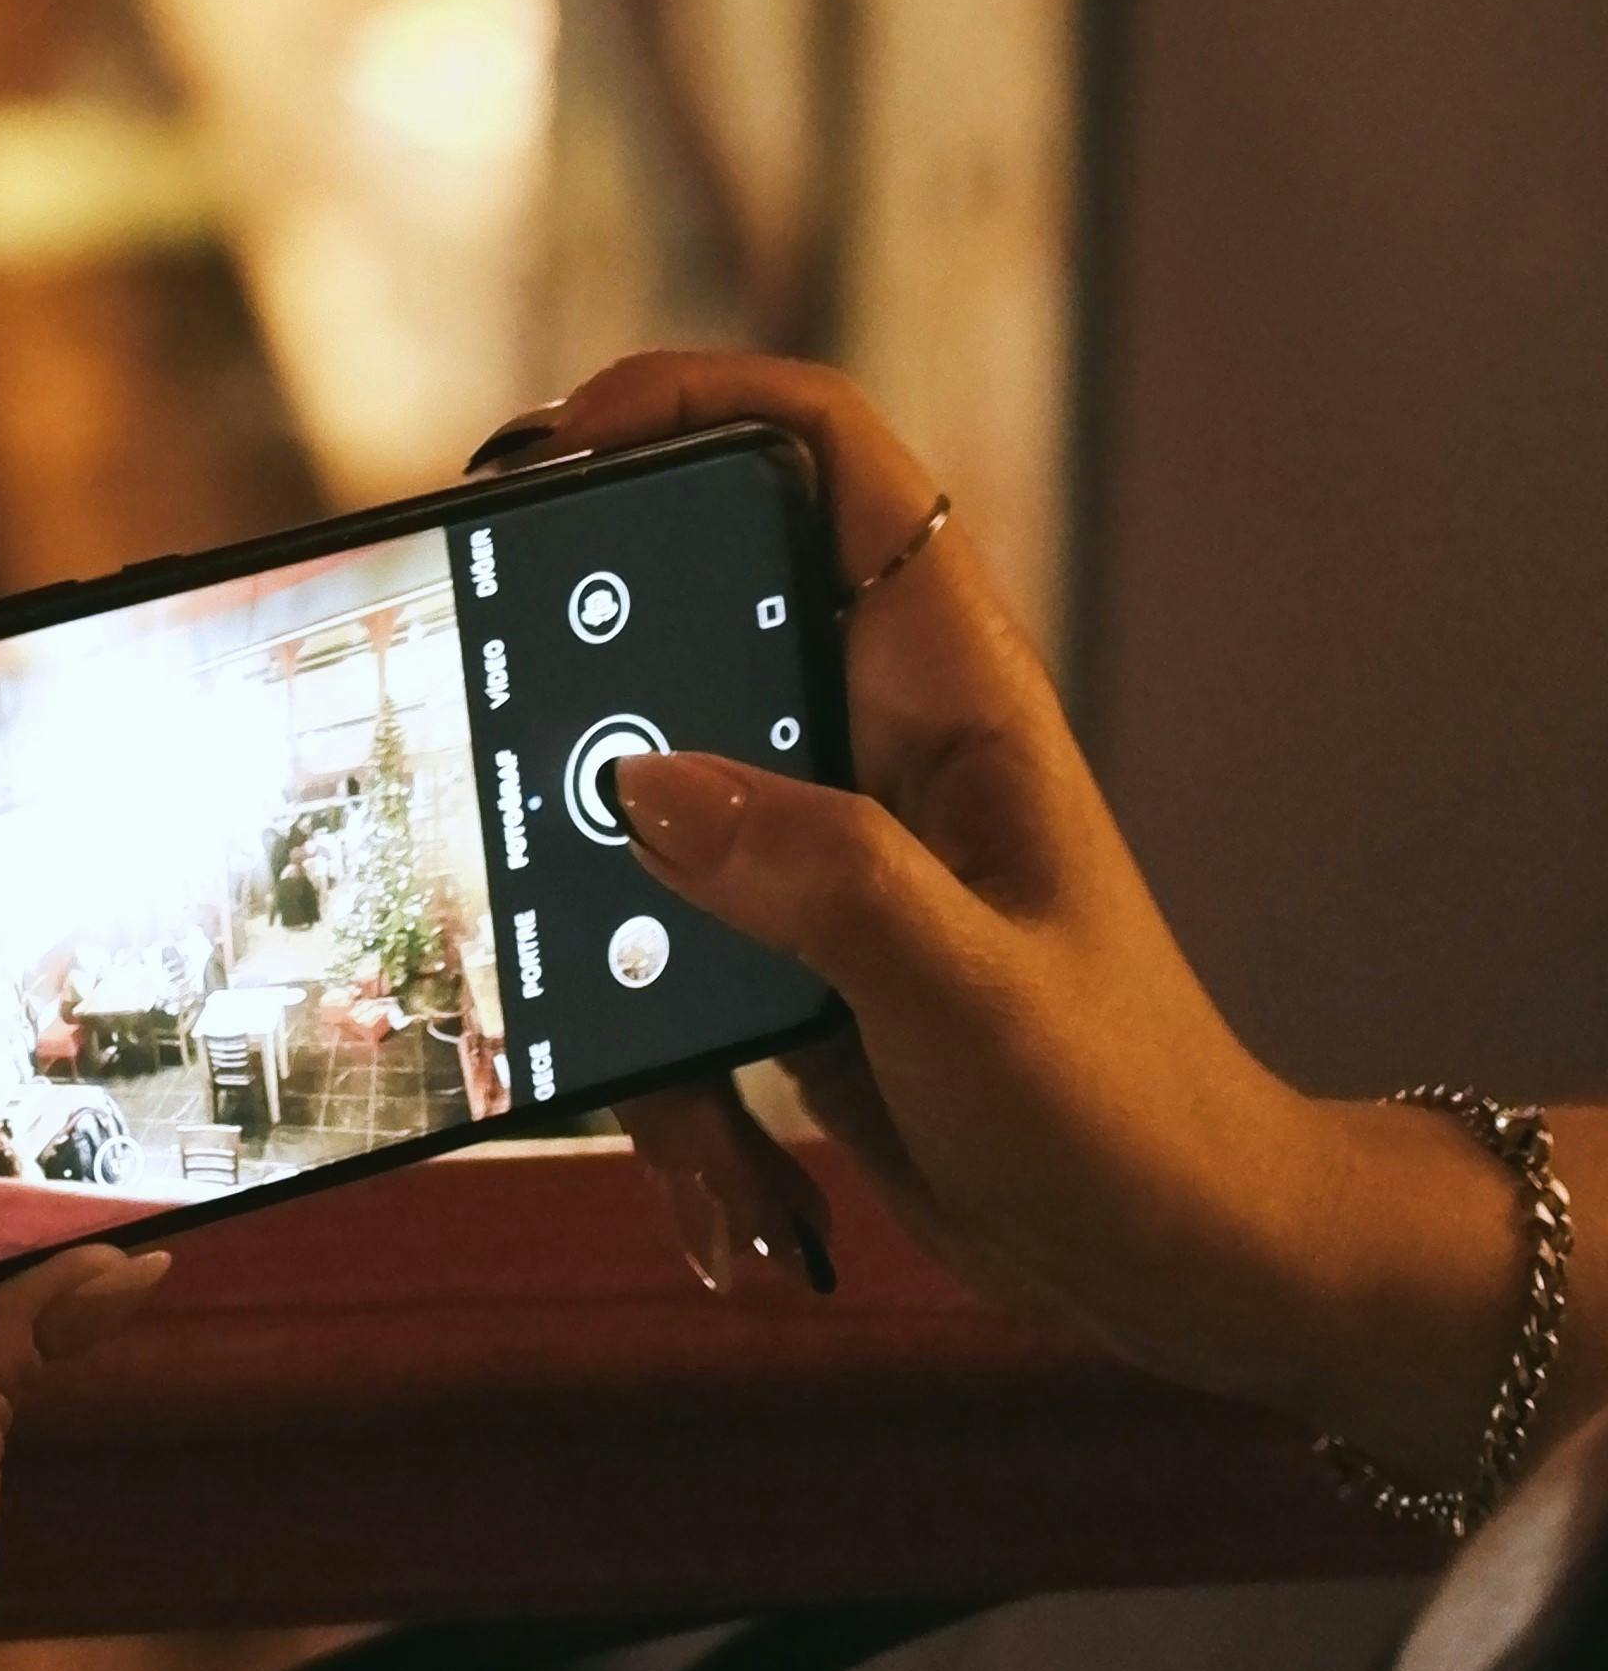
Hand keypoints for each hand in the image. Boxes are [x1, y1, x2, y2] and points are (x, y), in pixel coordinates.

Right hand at [514, 350, 1587, 1487]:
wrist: (1187, 1271)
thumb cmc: (1134, 1112)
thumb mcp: (979, 998)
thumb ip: (826, 881)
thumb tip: (645, 789)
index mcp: (944, 685)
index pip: (825, 454)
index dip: (693, 399)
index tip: (558, 443)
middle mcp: (867, 734)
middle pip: (680, 618)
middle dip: (573, 694)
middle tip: (483, 756)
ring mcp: (818, 842)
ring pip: (644, 816)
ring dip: (615, 956)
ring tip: (667, 1108)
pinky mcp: (783, 946)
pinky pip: (659, 958)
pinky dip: (664, 1080)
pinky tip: (732, 1198)